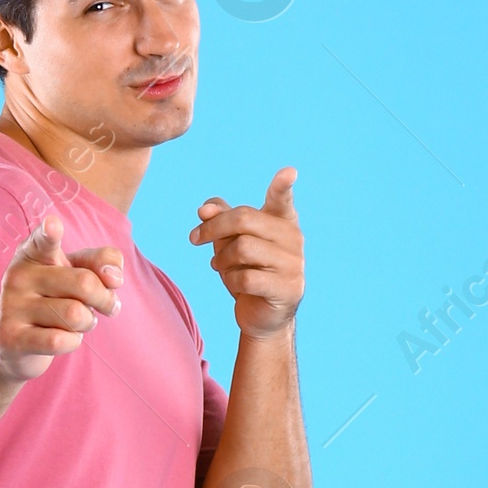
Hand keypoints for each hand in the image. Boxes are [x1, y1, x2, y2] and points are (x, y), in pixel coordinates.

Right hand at [0, 213, 123, 381]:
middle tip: (105, 306)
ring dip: (87, 323)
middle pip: (85, 283)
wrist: (15, 343)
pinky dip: (72, 342)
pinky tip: (63, 339)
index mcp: (33, 253)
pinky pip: (59, 341)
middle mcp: (18, 276)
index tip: (53, 225)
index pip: (43, 240)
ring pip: (75, 315)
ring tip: (77, 322)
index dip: (49, 232)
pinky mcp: (10, 338)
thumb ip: (102, 262)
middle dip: (105, 299)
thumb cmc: (54, 300)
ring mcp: (11, 307)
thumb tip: (114, 278)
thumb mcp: (78, 272)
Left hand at [188, 169, 304, 337]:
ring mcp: (293, 264)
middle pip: (244, 219)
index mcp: (282, 221)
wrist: (262, 315)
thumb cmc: (248, 272)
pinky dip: (232, 280)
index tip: (288, 172)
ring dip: (221, 259)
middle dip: (213, 228)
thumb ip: (220, 219)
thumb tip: (204, 208)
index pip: (282, 200)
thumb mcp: (231, 242)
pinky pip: (247, 277)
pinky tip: (234, 285)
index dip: (283, 187)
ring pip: (242, 248)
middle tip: (194, 238)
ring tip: (218, 267)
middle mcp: (293, 239)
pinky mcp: (288, 288)